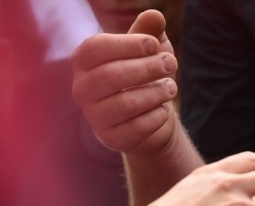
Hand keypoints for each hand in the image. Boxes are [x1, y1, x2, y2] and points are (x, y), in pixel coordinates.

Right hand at [72, 10, 178, 156]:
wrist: (146, 119)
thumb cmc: (142, 76)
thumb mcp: (146, 50)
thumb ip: (148, 31)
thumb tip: (155, 15)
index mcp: (82, 61)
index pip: (97, 48)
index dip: (128, 44)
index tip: (154, 45)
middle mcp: (82, 89)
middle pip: (112, 76)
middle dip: (146, 68)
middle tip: (171, 64)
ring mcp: (95, 117)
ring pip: (125, 104)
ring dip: (154, 93)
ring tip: (172, 87)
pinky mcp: (112, 140)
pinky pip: (136, 128)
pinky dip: (156, 117)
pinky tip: (165, 110)